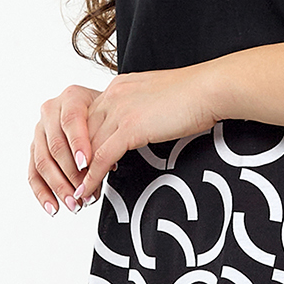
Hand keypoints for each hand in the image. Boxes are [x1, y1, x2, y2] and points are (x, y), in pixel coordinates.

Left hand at [27, 68, 221, 215]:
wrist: (211, 88)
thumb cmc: (196, 95)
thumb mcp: (159, 100)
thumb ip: (142, 111)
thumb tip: (143, 126)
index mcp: (119, 88)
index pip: (89, 118)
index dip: (83, 145)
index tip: (81, 165)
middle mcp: (113, 96)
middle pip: (80, 133)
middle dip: (74, 163)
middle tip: (71, 185)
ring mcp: (119, 111)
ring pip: (87, 147)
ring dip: (79, 175)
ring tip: (76, 196)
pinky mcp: (130, 127)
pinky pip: (102, 157)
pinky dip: (92, 176)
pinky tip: (88, 191)